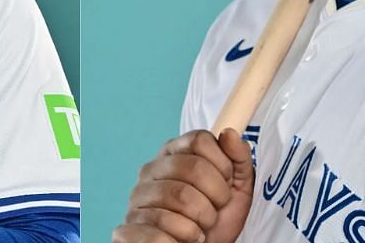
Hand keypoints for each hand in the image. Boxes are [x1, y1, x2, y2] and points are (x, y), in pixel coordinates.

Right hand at [113, 129, 254, 242]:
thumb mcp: (236, 188)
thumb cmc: (215, 220)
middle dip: (216, 197)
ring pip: (181, 198)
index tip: (225, 183)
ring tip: (198, 229)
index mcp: (173, 154)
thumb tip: (229, 133)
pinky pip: (160, 231)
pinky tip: (180, 241)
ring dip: (201, 222)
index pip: (200, 140)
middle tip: (214, 212)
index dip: (221, 164)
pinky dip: (180, 240)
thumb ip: (237, 158)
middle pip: (194, 168)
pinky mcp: (127, 229)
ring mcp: (137, 198)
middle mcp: (150, 170)